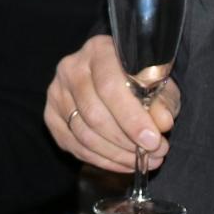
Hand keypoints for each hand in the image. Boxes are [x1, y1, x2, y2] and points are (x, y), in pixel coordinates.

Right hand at [46, 34, 179, 174]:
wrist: (115, 78)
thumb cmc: (139, 79)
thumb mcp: (158, 83)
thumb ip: (162, 101)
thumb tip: (163, 122)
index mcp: (99, 50)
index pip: (109, 86)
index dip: (131, 118)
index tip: (153, 140)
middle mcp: (71, 68)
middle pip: (94, 114)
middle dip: (126, 141)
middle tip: (154, 154)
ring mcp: (56, 93)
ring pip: (83, 134)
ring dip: (116, 154)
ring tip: (142, 161)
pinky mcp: (51, 116)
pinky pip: (74, 146)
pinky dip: (101, 160)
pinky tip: (122, 162)